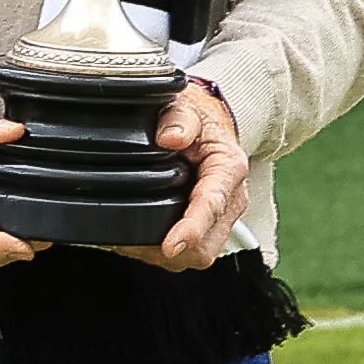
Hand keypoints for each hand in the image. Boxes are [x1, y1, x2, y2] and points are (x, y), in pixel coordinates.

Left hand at [141, 78, 250, 268]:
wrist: (209, 125)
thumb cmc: (197, 119)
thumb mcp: (187, 107)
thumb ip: (178, 118)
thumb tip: (169, 137)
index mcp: (229, 168)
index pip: (211, 207)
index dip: (190, 231)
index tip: (170, 246)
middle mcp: (231, 199)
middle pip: (206, 245)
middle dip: (173, 251)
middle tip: (131, 240)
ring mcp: (222, 219)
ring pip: (197, 256)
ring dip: (164, 254)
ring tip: (132, 238)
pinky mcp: (209, 231)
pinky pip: (188, 256)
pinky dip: (162, 252)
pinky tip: (142, 235)